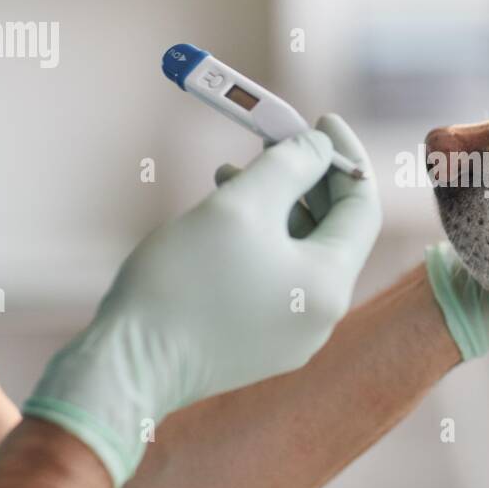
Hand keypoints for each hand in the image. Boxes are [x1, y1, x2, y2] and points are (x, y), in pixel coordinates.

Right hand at [25, 114, 380, 487]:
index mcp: (330, 285)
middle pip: (331, 229)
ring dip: (276, 205)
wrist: (127, 367)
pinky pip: (274, 279)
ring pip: (298, 252)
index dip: (343, 156)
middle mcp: (321, 316)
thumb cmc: (183, 282)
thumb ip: (290, 166)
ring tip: (232, 169)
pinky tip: (222, 215)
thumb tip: (320, 147)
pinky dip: (258, 240)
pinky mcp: (257, 344)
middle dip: (305, 178)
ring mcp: (290, 335)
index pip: (361, 207)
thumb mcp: (241, 205)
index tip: (320, 120)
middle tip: (272, 136)